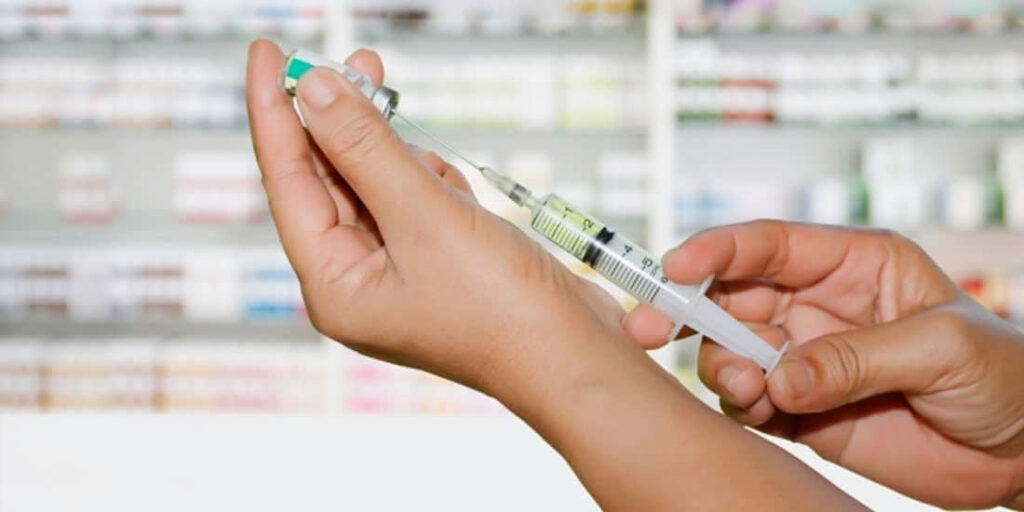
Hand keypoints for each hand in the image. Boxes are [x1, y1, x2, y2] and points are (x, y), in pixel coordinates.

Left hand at [246, 40, 624, 398]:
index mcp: (334, 285)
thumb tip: (312, 90)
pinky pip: (414, 200)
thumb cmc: (500, 309)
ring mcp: (399, 271)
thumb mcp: (425, 217)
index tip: (264, 50)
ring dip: (395, 149)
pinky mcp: (439, 260)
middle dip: (344, 119)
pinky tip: (450, 182)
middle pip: (330, 179)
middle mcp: (357, 280)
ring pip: (376, 184)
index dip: (272, 111)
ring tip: (419, 136)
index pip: (287, 181)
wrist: (575, 355)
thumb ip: (365, 149)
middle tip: (357, 59)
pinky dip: (428, 178)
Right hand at [623, 220, 1023, 508]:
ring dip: (721, 366)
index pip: (771, 245)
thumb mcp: (942, 348)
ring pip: (730, 350)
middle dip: (689, 310)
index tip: (675, 267)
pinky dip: (740, 405)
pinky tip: (764, 410)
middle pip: (732, 296)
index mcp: (853, 265)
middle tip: (651, 331)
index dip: (718, 250)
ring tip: (750, 390)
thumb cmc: (1004, 376)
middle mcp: (818, 305)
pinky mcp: (799, 408)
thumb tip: (780, 376)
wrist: (1020, 454)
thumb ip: (855, 357)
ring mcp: (804, 357)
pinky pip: (747, 400)